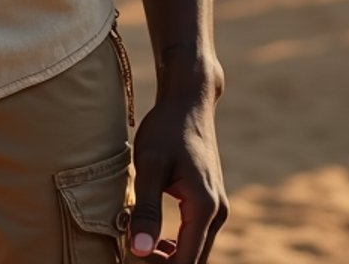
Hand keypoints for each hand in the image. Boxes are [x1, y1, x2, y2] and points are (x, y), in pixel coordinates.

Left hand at [129, 85, 227, 263]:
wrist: (189, 101)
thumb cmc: (167, 128)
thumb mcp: (150, 165)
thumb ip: (146, 209)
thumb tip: (139, 250)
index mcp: (204, 208)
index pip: (185, 262)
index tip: (130, 256)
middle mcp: (218, 213)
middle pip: (193, 261)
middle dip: (162, 263)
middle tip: (132, 248)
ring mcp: (218, 208)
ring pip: (196, 251)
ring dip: (169, 257)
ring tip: (138, 241)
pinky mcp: (211, 201)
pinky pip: (196, 236)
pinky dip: (176, 244)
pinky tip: (152, 234)